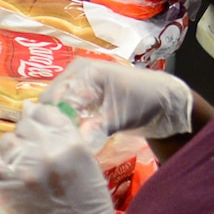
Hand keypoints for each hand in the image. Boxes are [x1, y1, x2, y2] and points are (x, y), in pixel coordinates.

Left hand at [0, 104, 133, 213]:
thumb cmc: (88, 203)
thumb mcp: (85, 162)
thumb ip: (61, 135)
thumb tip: (29, 107)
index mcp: (70, 143)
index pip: (45, 112)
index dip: (42, 120)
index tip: (42, 132)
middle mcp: (45, 150)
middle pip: (25, 125)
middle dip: (28, 136)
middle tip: (34, 156)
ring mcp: (22, 167)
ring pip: (7, 140)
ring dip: (13, 150)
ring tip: (23, 167)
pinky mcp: (4, 183)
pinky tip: (6, 169)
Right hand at [39, 58, 194, 138]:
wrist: (163, 102)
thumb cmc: (143, 102)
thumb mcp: (120, 116)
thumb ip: (97, 129)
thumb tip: (76, 143)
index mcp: (83, 71)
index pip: (55, 96)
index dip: (54, 118)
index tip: (56, 140)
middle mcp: (75, 73)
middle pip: (50, 99)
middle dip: (53, 120)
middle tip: (58, 142)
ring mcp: (77, 82)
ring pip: (55, 104)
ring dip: (58, 121)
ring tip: (63, 140)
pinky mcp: (82, 94)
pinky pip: (64, 106)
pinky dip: (66, 120)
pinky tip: (71, 134)